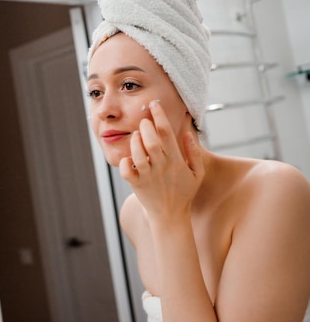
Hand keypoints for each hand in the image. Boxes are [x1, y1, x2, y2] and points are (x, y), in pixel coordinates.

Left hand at [118, 100, 203, 221]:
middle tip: (143, 121)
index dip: (159, 116)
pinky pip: (126, 170)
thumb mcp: (197, 173)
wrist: (170, 217)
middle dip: (146, 126)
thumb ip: (194, 152)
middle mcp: (161, 167)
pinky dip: (124, 162)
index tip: (154, 104)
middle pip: (151, 141)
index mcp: (176, 161)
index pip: (167, 133)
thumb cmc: (184, 192)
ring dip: (135, 141)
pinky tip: (128, 158)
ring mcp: (148, 176)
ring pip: (138, 154)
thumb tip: (187, 133)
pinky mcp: (136, 185)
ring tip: (136, 136)